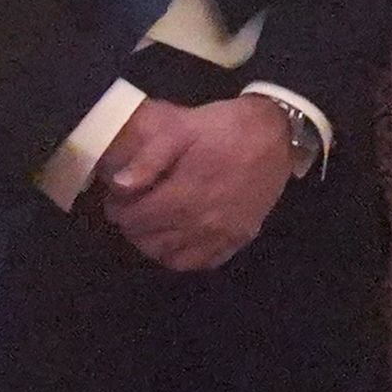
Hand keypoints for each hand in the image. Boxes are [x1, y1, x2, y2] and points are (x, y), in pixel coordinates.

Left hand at [87, 96, 293, 272]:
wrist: (275, 134)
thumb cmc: (224, 128)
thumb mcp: (182, 129)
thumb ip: (149, 158)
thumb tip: (120, 185)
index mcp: (185, 195)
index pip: (137, 219)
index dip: (118, 211)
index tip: (116, 201)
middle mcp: (202, 222)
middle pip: (150, 241)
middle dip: (133, 228)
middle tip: (131, 211)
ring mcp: (222, 235)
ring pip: (172, 257)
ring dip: (153, 244)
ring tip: (150, 225)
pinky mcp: (239, 239)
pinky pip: (202, 262)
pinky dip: (182, 256)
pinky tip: (177, 239)